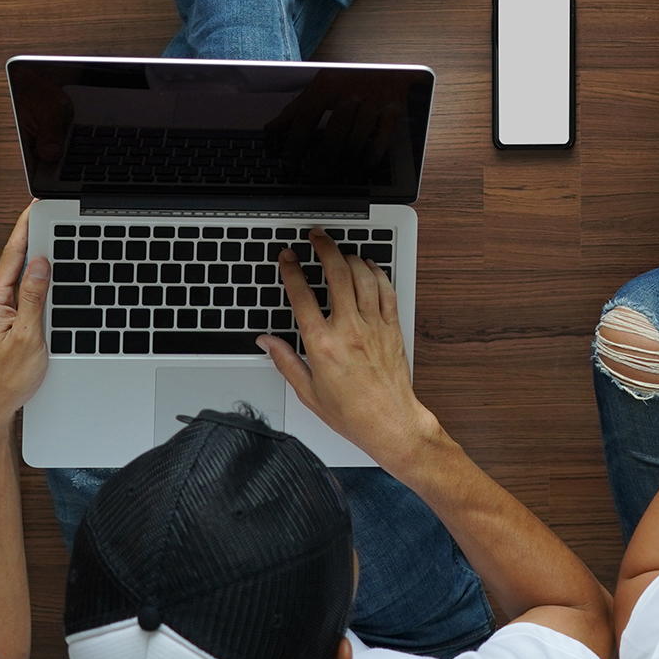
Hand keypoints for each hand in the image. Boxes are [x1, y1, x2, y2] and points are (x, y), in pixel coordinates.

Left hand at [0, 207, 52, 428]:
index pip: (13, 255)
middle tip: (50, 215)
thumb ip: (33, 297)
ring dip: (34, 255)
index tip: (36, 209)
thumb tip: (39, 264)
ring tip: (52, 234)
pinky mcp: (5, 320)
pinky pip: (22, 290)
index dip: (26, 229)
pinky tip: (46, 271)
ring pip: (20, 275)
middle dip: (33, 235)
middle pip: (16, 260)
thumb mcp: (27, 336)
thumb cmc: (7, 379)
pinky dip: (35, 277)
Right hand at [259, 228, 440, 467]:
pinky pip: (386, 290)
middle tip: (315, 236)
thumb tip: (267, 341)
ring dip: (349, 256)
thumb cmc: (351, 412)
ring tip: (339, 250)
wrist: (389, 422)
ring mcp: (373, 325)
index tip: (287, 258)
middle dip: (323, 248)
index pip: (301, 295)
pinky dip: (376, 272)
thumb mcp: (307, 392)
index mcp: (322, 344)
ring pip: (363, 276)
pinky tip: (368, 266)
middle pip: (336, 273)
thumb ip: (285, 361)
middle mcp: (349, 329)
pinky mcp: (392, 327)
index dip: (291, 270)